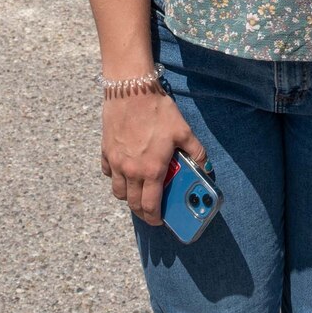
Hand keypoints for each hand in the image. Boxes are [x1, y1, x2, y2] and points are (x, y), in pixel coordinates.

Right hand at [100, 90, 205, 227]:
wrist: (131, 91)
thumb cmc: (158, 111)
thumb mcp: (184, 131)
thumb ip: (196, 152)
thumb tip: (205, 166)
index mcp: (152, 170)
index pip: (150, 205)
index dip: (155, 218)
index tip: (159, 221)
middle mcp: (131, 171)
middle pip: (132, 203)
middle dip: (142, 212)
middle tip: (150, 211)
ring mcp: (115, 162)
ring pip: (119, 191)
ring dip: (128, 197)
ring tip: (138, 192)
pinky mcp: (106, 151)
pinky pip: (108, 173)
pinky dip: (116, 177)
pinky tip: (124, 171)